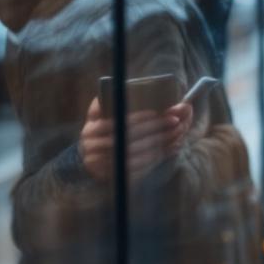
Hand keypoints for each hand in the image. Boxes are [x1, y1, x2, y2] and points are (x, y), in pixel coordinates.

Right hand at [79, 98, 193, 181]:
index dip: (139, 118)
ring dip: (159, 145)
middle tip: (175, 121)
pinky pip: (139, 169)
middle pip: (129, 139)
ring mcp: (103, 166)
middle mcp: (94, 149)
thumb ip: (108, 101)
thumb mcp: (98, 115)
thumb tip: (124, 86)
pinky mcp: (114, 178)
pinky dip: (156, 158)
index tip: (158, 112)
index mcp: (91, 130)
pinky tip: (170, 149)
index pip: (118, 123)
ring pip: (136, 155)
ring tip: (177, 134)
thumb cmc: (100, 131)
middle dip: (155, 129)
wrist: (87, 160)